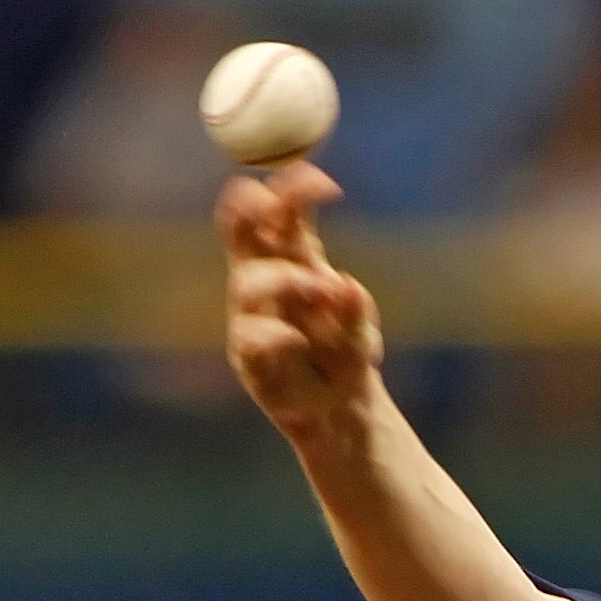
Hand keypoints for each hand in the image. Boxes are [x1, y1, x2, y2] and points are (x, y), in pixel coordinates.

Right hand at [219, 162, 381, 442]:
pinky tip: (298, 340)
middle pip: (238, 226)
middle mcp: (263, 279)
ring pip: (246, 282)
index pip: (279, 209)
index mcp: (291, 258)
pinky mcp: (248, 357)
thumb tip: (346, 286)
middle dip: (250, 205)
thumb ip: (354, 309)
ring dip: (283, 280)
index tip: (328, 187)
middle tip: (275, 208)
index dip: (293, 188)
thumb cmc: (346, 357)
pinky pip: (249, 337)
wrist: (342, 414)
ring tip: (318, 292)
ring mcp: (250, 316)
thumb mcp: (361, 330)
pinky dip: (275, 334)